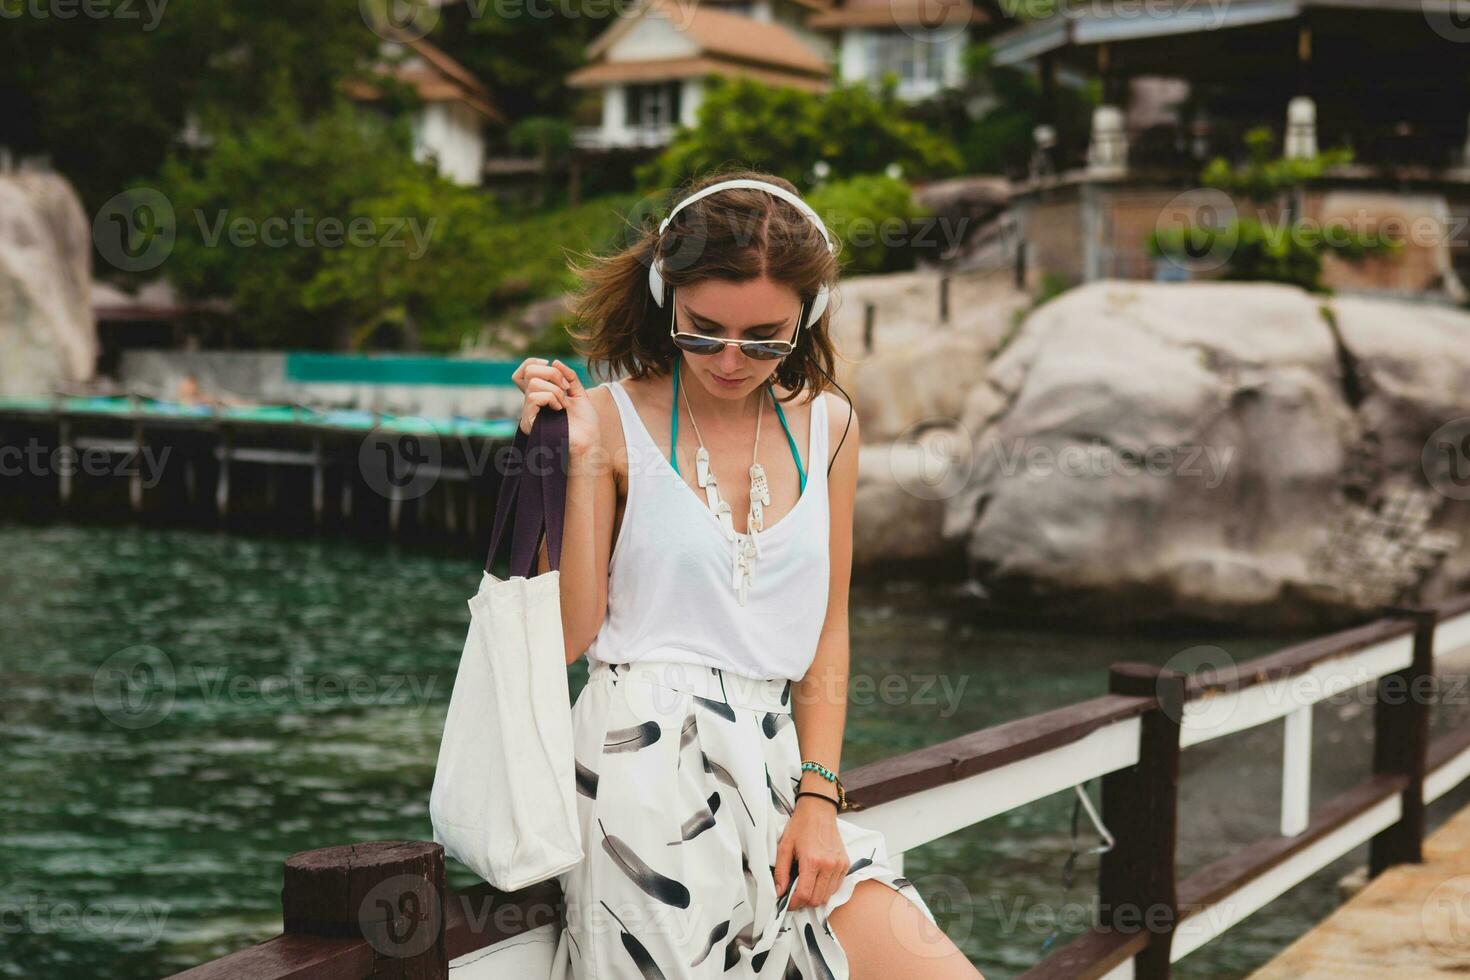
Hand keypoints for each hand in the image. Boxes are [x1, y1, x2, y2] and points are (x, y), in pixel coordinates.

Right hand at [513, 357, 596, 450]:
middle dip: (552, 373)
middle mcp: (531, 402)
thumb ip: (567, 376)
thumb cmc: (585, 421)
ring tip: (564, 403)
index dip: (532, 363)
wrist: (589, 440)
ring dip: (555, 390)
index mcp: (540, 394)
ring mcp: (529, 412)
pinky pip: (534, 397)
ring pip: (533, 383)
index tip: (550, 365)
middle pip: (529, 372)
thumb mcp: (578, 392)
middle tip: (566, 388)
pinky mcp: (529, 421)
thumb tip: (553, 361)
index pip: (524, 372)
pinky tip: (560, 408)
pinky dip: (551, 398)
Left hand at [773, 795, 846, 911]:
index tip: (787, 903)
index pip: (804, 895)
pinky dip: (826, 889)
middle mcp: (829, 865)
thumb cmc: (801, 826)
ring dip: (815, 897)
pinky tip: (816, 880)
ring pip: (827, 896)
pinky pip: (836, 887)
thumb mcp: (784, 846)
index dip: (793, 904)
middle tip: (794, 895)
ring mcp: (839, 865)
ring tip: (805, 886)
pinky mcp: (845, 864)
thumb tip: (779, 891)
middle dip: (803, 902)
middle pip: (817, 899)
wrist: (819, 810)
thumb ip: (781, 871)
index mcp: (812, 861)